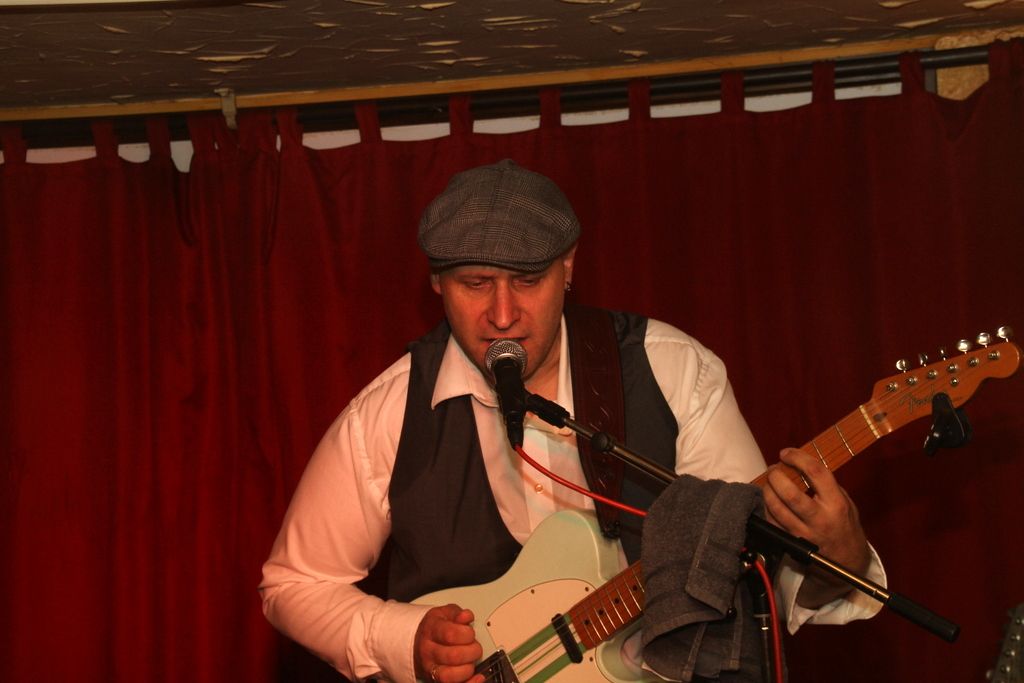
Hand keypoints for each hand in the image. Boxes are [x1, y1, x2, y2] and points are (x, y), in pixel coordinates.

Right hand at [414, 604, 483, 682]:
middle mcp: (428, 651)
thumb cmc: (434, 628)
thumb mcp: (444, 613)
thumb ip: (457, 613)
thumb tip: (467, 616)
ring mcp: (430, 668)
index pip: (450, 634)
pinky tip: (477, 677)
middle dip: (472, 651)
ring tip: (470, 660)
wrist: (415, 642)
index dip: (467, 634)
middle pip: (453, 656)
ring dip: (468, 669)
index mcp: (431, 630)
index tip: (470, 632)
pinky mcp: (435, 680)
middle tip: (474, 647)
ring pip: (449, 676)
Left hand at [762, 448, 872, 607]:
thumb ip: (827, 487)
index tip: (786, 453)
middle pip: (790, 493)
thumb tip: (801, 466)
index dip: (797, 458)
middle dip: (776, 476)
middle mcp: (820, 519)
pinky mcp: (791, 543)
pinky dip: (767, 508)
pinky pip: (772, 522)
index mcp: (836, 504)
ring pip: (777, 508)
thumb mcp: (846, 504)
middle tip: (773, 469)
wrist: (847, 563)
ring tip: (768, 482)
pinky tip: (770, 501)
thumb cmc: (846, 527)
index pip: (815, 473)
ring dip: (767, 491)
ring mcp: (804, 533)